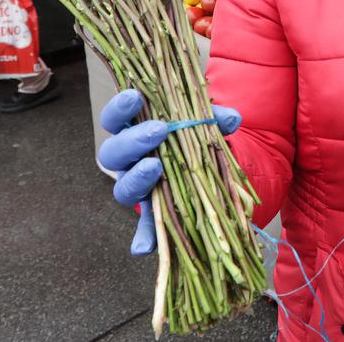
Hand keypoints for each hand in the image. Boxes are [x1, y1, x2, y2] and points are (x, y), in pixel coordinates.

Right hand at [98, 89, 241, 255]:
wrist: (203, 168)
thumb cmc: (192, 138)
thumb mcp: (202, 124)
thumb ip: (212, 119)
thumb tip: (230, 118)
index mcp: (133, 132)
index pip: (114, 119)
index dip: (119, 108)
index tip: (134, 96)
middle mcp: (128, 162)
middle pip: (113, 153)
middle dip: (133, 140)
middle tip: (159, 130)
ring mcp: (137, 190)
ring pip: (122, 188)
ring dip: (137, 178)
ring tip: (156, 167)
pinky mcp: (153, 217)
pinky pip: (144, 230)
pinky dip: (144, 239)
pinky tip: (144, 248)